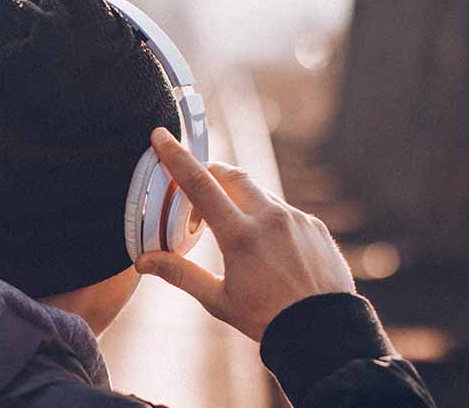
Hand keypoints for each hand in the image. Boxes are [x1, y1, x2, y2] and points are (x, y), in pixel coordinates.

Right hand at [135, 128, 356, 340]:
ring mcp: (296, 219)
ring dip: (241, 201)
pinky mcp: (315, 226)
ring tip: (236, 232)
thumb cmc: (267, 319)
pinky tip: (269, 250)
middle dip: (211, 174)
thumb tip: (143, 261)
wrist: (324, 332)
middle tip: (198, 193)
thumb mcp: (218, 300)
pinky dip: (268, 220)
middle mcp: (270, 218)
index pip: (200, 184)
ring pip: (259, 194)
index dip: (177, 157)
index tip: (161, 136)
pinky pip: (285, 212)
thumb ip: (180, 273)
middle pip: (231, 176)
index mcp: (240, 235)